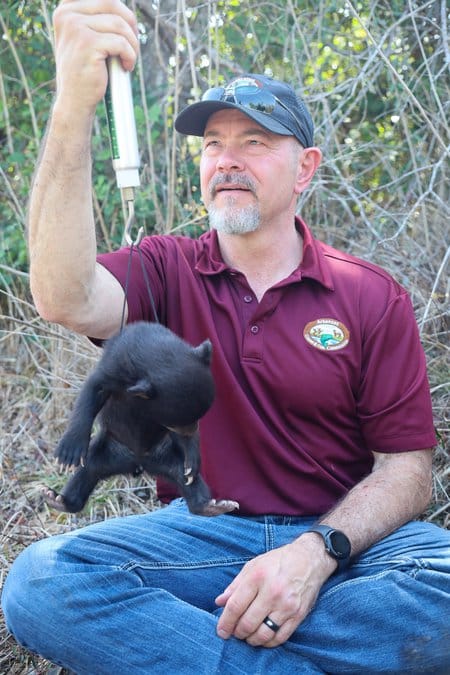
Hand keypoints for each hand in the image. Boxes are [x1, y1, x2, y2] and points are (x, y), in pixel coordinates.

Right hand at [53, 0, 138, 111]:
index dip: (119, 9)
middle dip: (130, 23)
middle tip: (133, 44)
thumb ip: (98, 18)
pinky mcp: (87, 43)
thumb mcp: (86, 37)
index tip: (126, 26)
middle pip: (112, 4)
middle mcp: (67, 14)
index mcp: (66, 9)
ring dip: (132, 43)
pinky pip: (121, 42)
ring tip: (129, 58)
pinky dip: (130, 56)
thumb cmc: (85, 71)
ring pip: (120, 24)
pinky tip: (127, 66)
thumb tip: (124, 9)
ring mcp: (75, 27)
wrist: (75, 101)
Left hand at [215, 535, 335, 647]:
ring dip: (251, 639)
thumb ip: (235, 585)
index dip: (225, 622)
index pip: (235, 606)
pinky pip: (280, 637)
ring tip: (247, 635)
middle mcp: (272, 592)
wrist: (309, 559)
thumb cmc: (278, 561)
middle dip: (237, 632)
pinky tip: (263, 637)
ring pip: (263, 634)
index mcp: (258, 577)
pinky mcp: (298, 615)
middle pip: (248, 623)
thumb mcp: (253, 565)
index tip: (221, 631)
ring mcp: (287, 605)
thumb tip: (219, 602)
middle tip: (234, 633)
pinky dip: (268, 642)